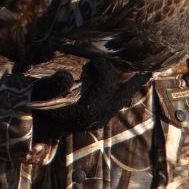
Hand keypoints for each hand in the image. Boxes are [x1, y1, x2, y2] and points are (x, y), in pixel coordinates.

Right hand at [30, 59, 147, 140]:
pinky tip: (125, 84)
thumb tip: (65, 76)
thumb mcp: (42, 93)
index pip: (107, 81)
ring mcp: (101, 119)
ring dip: (129, 86)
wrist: (39, 127)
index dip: (104, 67)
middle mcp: (99, 115)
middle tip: (148, 70)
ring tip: (143, 75)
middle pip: (124, 93)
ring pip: (122, 99)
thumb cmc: (40, 106)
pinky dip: (121, 92)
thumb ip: (52, 85)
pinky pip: (116, 104)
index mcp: (89, 109)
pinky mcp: (99, 120)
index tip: (95, 61)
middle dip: (134, 80)